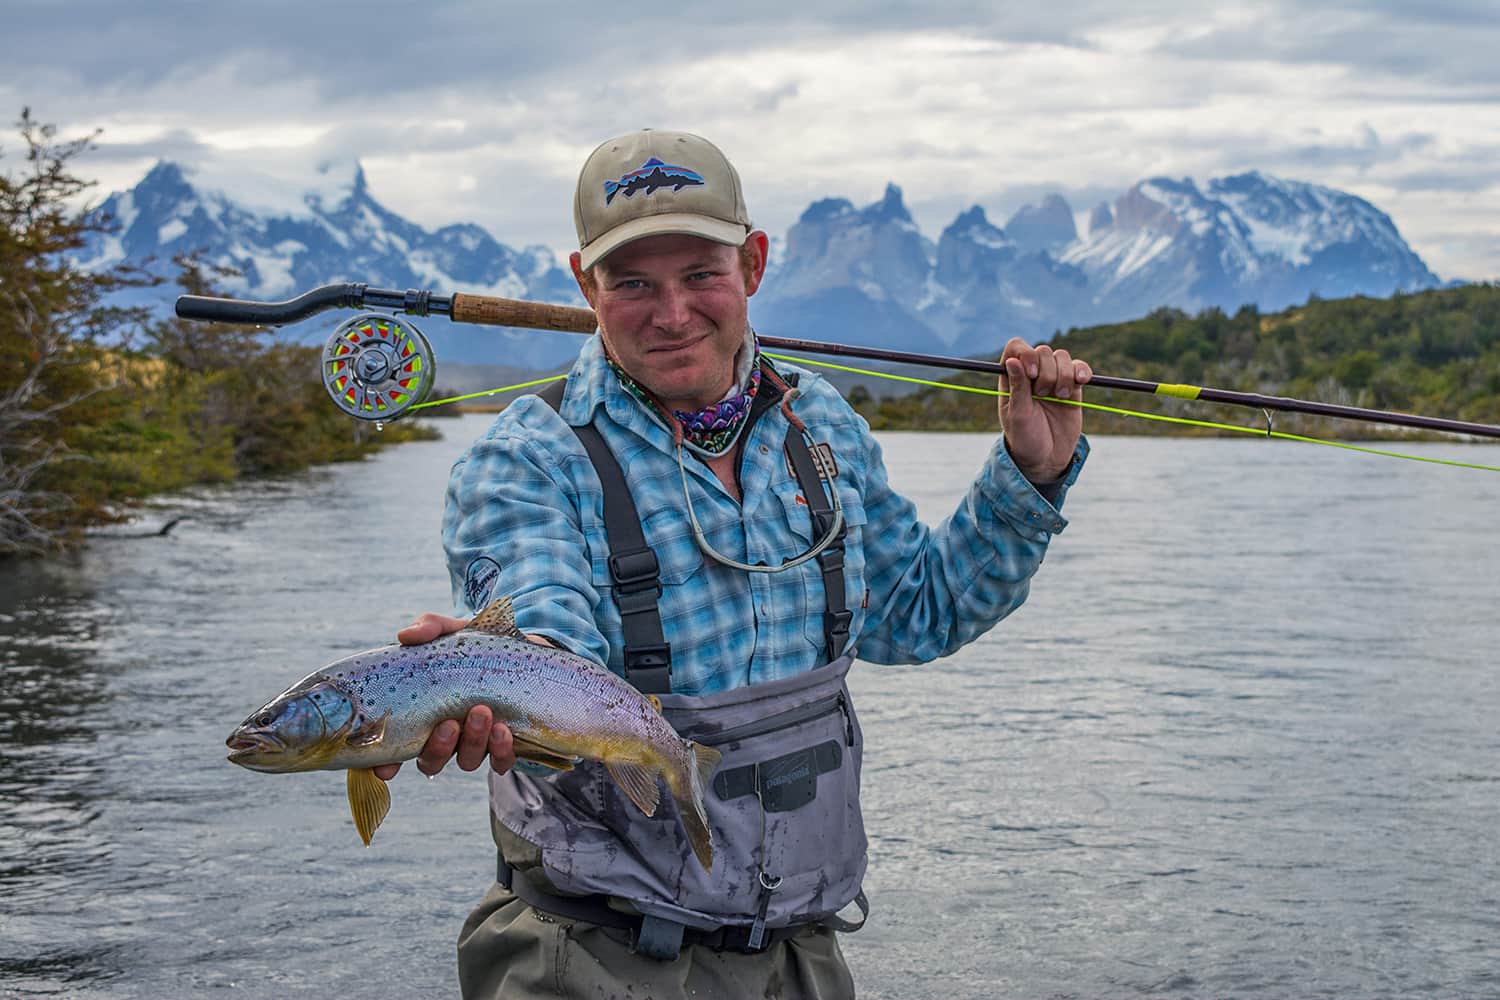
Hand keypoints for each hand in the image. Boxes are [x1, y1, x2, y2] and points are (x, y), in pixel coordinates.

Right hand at [372, 612, 518, 780]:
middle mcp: (445, 736)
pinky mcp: (505, 744)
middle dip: (438, 748)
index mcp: (422, 716)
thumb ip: (429, 628)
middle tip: (450, 723)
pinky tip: (504, 729)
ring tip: (482, 712)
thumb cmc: (473, 646)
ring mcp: (475, 743)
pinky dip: (500, 750)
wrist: (519, 649)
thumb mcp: (450, 632)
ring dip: (472, 741)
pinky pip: (500, 761)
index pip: (396, 749)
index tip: (385, 768)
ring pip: (466, 760)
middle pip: (430, 761)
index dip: (387, 764)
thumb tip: (406, 635)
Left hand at [997, 338, 1091, 482]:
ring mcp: (1053, 379)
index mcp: (1012, 378)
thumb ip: (1017, 388)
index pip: (1016, 348)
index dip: (1026, 353)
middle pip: (1042, 351)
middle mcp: (1032, 374)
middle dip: (1046, 371)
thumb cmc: (1025, 439)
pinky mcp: (1072, 387)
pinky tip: (1081, 381)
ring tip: (1059, 397)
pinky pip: (1079, 368)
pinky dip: (1081, 370)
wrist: (1047, 458)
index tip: (1031, 373)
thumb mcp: (1017, 416)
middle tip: (1042, 395)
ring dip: (1063, 374)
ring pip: (1062, 357)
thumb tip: (1011, 361)